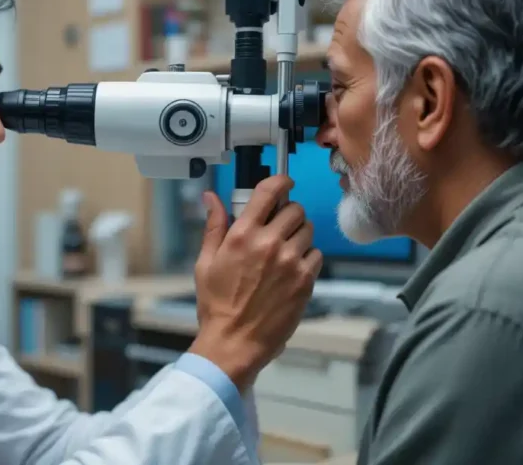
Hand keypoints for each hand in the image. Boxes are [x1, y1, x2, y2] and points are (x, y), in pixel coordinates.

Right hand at [188, 175, 322, 390]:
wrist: (234, 341)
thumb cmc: (217, 305)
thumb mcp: (206, 263)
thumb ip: (214, 227)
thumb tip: (212, 199)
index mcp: (242, 235)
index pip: (269, 191)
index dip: (281, 181)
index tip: (285, 183)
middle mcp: (269, 244)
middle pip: (294, 209)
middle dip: (288, 213)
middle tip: (280, 226)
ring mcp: (290, 262)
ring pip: (308, 230)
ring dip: (299, 234)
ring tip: (286, 250)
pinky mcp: (305, 281)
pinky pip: (316, 255)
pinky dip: (307, 257)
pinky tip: (292, 269)